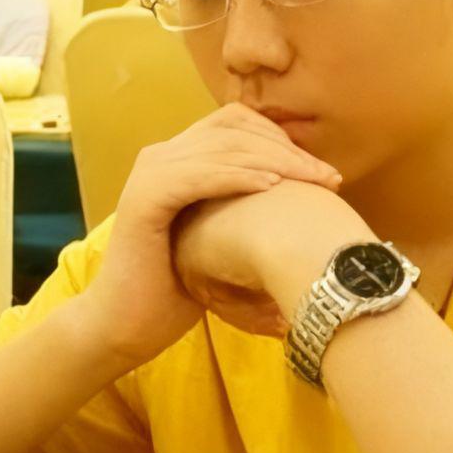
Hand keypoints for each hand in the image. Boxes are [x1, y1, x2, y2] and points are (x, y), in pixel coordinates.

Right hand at [76, 104, 342, 364]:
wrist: (125, 327)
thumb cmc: (174, 291)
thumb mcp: (220, 242)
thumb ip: (247, 213)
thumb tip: (306, 213)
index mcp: (180, 161)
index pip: (238, 126)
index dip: (283, 140)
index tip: (322, 173)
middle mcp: (163, 157)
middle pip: (234, 129)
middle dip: (287, 149)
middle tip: (327, 177)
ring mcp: (150, 174)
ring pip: (222, 147)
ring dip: (273, 159)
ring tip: (312, 180)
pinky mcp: (143, 200)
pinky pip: (198, 175)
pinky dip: (236, 176)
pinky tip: (271, 186)